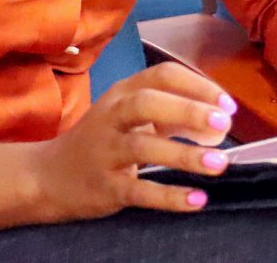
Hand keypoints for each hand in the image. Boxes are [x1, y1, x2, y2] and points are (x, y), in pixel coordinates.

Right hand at [27, 63, 234, 221]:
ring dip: (185, 155)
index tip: (227, 104)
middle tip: (223, 124)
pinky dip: (169, 196)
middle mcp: (111, 116)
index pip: (161, 76)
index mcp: (122, 93)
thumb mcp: (129, 118)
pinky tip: (197, 199)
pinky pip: (139, 190)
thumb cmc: (102, 141)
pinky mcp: (105, 186)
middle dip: (188, 110)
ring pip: (144, 146)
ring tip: (218, 164)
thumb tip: (217, 123)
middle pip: (147, 102)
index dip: (197, 86)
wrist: (49, 176)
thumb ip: (171, 116)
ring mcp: (106, 151)